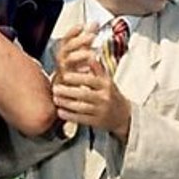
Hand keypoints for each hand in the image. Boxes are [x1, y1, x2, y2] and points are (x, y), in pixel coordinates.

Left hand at [51, 24, 130, 138]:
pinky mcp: (97, 122)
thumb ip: (97, 69)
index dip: (77, 78)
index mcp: (106, 85)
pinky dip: (69, 115)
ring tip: (56, 99)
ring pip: (81, 107)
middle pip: (84, 94)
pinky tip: (60, 112)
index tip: (64, 75)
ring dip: (66, 103)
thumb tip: (89, 55)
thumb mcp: (107, 80)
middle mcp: (104, 98)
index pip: (91, 80)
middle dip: (68, 91)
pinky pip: (81, 119)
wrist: (123, 115)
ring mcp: (101, 111)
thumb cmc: (111, 94)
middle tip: (55, 88)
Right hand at [52, 23, 98, 82]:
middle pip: (68, 48)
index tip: (82, 26)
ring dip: (81, 55)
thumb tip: (94, 23)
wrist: (68, 90)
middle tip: (92, 36)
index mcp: (65, 52)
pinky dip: (80, 72)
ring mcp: (64, 71)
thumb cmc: (76, 69)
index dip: (73, 32)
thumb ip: (87, 38)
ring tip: (92, 53)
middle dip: (80, 40)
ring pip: (69, 60)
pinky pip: (71, 75)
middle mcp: (62, 61)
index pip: (66, 39)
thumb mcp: (81, 52)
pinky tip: (88, 69)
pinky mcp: (67, 82)